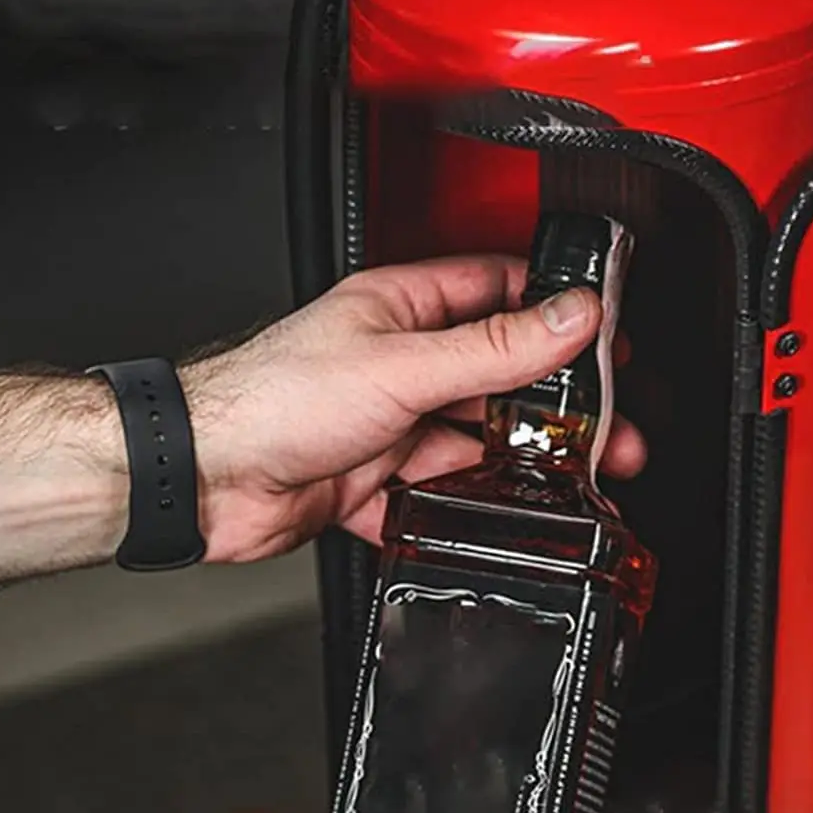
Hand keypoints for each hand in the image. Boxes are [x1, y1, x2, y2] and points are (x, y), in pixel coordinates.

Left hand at [0, 256, 643, 584]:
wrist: (201, 478)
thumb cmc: (269, 398)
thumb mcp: (403, 365)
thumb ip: (494, 348)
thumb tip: (571, 316)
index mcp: (404, 309)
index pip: (499, 292)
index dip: (557, 312)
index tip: (606, 337)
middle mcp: (399, 362)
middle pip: (498, 378)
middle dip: (554, 406)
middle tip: (610, 428)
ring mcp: (389, 423)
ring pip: (474, 442)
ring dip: (521, 464)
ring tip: (577, 480)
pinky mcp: (374, 482)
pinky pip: (438, 498)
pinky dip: (467, 511)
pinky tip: (500, 520)